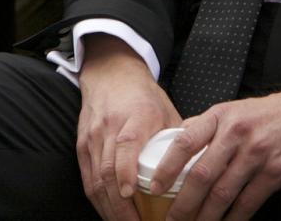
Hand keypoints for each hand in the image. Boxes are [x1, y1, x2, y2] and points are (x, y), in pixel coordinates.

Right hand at [76, 35, 181, 220]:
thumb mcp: (167, 111)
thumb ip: (179, 142)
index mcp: (134, 118)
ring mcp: (92, 138)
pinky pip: (87, 178)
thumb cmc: (143, 95)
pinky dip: (99, 200)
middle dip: (120, 206)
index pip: (125, 146)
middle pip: (107, 171)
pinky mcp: (82, 146)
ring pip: (95, 180)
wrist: (110, 73)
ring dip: (109, 209)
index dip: (126, 173)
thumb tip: (198, 173)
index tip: (132, 196)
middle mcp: (109, 128)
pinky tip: (111, 214)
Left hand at [154, 74, 280, 220]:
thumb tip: (173, 143)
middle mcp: (235, 134)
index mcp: (219, 116)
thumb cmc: (267, 114)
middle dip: (183, 203)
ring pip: (223, 193)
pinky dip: (234, 219)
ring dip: (206, 216)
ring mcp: (256, 153)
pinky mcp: (275, 172)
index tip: (154, 187)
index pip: (184, 141)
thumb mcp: (232, 110)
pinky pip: (249, 202)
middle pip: (201, 174)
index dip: (166, 167)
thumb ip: (205, 127)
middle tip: (171, 219)